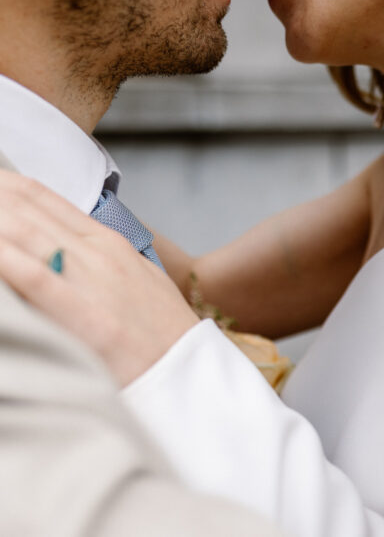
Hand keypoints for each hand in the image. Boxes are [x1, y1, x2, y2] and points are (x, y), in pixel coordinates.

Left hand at [0, 172, 198, 385]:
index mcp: (108, 241)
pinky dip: (5, 259)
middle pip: (23, 210)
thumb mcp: (135, 279)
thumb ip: (96, 260)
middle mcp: (97, 252)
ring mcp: (91, 279)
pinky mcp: (85, 315)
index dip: (3, 185)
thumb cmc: (160, 333)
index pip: (42, 198)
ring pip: (22, 235)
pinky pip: (33, 277)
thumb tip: (55, 251)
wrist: (191, 372)